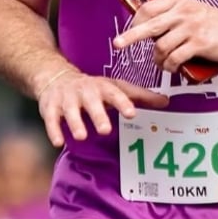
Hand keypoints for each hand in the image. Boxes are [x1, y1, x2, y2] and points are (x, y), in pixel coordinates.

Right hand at [37, 70, 168, 146]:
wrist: (55, 76)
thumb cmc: (93, 87)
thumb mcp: (116, 88)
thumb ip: (140, 97)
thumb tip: (167, 102)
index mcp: (103, 86)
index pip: (115, 94)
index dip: (123, 103)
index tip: (132, 113)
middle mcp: (85, 91)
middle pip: (92, 102)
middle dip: (98, 114)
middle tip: (106, 130)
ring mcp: (66, 99)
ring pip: (70, 111)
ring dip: (76, 123)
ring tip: (82, 136)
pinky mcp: (50, 107)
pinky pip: (51, 119)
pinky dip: (54, 130)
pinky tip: (58, 142)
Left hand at [112, 0, 217, 73]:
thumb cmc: (217, 23)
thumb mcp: (193, 11)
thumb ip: (174, 15)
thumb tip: (150, 28)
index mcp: (179, 2)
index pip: (149, 8)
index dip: (135, 21)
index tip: (129, 31)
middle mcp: (183, 12)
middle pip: (149, 25)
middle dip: (130, 36)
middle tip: (118, 44)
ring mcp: (191, 27)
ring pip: (162, 47)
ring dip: (158, 60)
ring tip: (162, 64)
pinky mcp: (199, 43)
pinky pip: (176, 58)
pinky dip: (171, 66)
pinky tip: (173, 68)